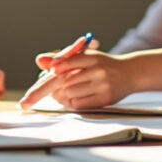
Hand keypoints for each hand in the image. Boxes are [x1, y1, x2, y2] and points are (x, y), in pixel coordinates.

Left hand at [20, 49, 134, 110]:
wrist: (130, 73)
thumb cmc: (102, 64)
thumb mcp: (85, 57)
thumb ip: (61, 59)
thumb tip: (39, 60)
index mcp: (91, 57)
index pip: (69, 62)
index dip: (57, 66)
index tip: (46, 73)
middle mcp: (98, 70)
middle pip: (64, 81)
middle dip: (48, 88)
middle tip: (30, 99)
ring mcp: (102, 85)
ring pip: (69, 94)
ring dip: (60, 96)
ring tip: (64, 91)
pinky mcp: (104, 99)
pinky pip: (78, 105)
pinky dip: (69, 103)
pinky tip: (72, 98)